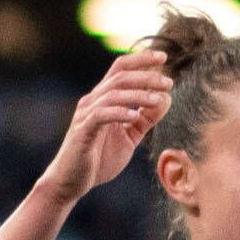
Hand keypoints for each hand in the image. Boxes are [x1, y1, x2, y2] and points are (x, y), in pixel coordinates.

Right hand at [53, 50, 171, 196]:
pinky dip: (119, 113)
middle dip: (145, 76)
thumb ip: (146, 118)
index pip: (120, 69)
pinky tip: (135, 116)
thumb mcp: (129, 136)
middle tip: (168, 82)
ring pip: (112, 95)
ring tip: (158, 100)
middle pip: (120, 78)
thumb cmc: (98, 158)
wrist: (71, 182)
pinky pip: (101, 116)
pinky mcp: (82, 132)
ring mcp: (86, 115)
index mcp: (103, 99)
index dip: (140, 60)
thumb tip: (166, 98)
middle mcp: (92, 101)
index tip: (163, 57)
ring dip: (138, 95)